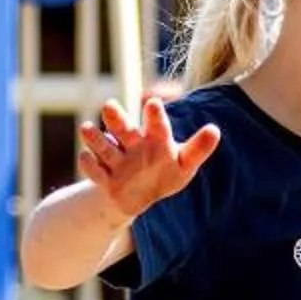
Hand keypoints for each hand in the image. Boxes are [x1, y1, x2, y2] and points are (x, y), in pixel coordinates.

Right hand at [76, 96, 219, 217]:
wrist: (139, 195)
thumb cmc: (165, 173)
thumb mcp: (184, 164)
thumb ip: (198, 149)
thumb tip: (215, 130)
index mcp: (154, 138)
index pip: (156, 125)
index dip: (155, 116)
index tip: (154, 104)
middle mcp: (132, 144)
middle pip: (123, 128)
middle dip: (115, 118)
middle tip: (108, 105)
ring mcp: (116, 160)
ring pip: (103, 146)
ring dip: (95, 138)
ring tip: (86, 128)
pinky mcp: (104, 178)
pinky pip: (93, 170)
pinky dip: (89, 165)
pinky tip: (87, 157)